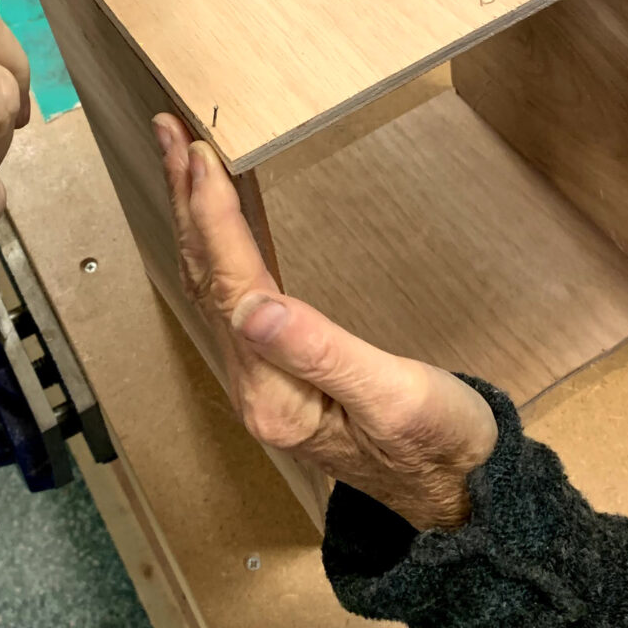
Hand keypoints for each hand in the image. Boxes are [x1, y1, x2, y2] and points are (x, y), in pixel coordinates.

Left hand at [153, 114, 497, 531]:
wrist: (460, 494)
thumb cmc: (439, 445)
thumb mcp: (392, 395)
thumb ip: (321, 352)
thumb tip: (253, 306)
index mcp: (275, 393)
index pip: (231, 284)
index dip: (213, 216)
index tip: (198, 155)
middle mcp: (255, 385)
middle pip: (206, 278)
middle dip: (185, 203)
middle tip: (167, 134)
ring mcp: (262, 380)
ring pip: (213, 284)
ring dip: (195, 220)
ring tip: (180, 163)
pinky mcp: (279, 371)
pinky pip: (232, 296)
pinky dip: (219, 246)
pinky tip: (218, 223)